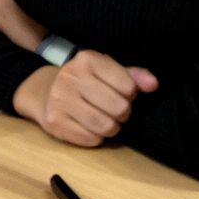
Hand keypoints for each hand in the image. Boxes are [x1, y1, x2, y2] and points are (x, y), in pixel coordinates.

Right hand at [11, 51, 158, 147]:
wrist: (44, 92)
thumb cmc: (85, 82)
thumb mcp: (108, 72)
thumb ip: (133, 77)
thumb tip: (153, 85)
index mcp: (87, 60)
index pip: (128, 86)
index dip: (130, 94)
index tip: (119, 93)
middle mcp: (71, 76)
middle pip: (119, 108)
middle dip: (122, 113)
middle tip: (113, 110)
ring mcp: (60, 100)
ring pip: (106, 126)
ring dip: (111, 128)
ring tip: (104, 120)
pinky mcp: (54, 122)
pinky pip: (91, 139)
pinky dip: (96, 137)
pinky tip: (88, 127)